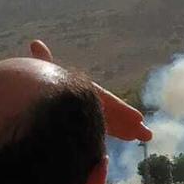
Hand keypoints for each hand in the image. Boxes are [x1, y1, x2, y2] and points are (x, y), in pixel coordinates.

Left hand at [29, 40, 151, 142]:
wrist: (38, 95)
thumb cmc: (42, 82)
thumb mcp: (45, 72)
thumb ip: (44, 62)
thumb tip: (36, 42)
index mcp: (85, 90)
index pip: (107, 100)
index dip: (122, 110)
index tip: (138, 118)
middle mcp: (91, 100)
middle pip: (113, 112)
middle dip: (130, 123)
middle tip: (147, 133)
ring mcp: (90, 112)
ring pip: (112, 121)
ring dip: (128, 129)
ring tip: (147, 136)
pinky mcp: (86, 122)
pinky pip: (104, 128)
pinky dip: (117, 133)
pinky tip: (129, 140)